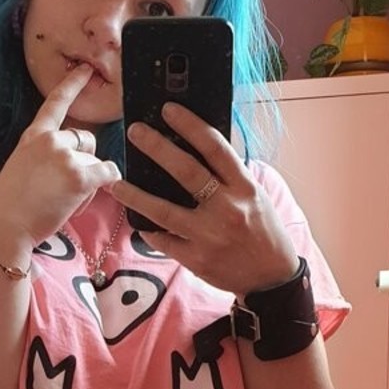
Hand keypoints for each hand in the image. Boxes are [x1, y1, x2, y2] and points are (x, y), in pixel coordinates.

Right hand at [0, 65, 119, 245]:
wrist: (3, 225)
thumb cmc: (8, 205)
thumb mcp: (21, 168)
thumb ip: (43, 157)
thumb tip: (69, 165)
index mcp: (33, 136)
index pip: (56, 103)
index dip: (73, 85)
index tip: (87, 71)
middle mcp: (50, 140)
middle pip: (87, 139)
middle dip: (86, 158)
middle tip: (66, 185)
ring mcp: (65, 157)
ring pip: (96, 161)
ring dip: (90, 180)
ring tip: (65, 201)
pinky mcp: (80, 177)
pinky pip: (108, 173)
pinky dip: (107, 183)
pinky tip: (90, 195)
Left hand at [113, 102, 299, 296]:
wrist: (271, 278)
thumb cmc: (263, 230)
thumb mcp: (255, 196)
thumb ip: (230, 176)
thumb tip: (196, 149)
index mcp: (245, 188)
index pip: (216, 148)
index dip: (191, 125)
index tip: (169, 110)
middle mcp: (227, 209)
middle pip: (187, 172)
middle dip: (157, 148)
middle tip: (135, 132)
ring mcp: (210, 236)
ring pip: (164, 211)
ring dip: (136, 196)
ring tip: (116, 184)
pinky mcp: (197, 259)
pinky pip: (164, 241)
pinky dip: (149, 229)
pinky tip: (138, 220)